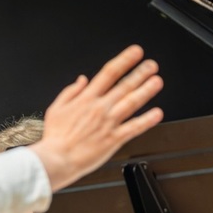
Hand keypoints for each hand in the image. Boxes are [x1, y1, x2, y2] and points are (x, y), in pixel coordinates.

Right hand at [30, 45, 163, 190]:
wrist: (57, 159)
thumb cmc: (55, 138)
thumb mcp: (56, 108)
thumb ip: (70, 91)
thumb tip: (82, 79)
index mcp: (86, 99)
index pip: (109, 73)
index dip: (124, 60)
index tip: (135, 53)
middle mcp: (100, 108)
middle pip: (124, 85)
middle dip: (140, 73)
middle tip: (152, 65)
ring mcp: (108, 123)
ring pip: (132, 102)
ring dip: (146, 90)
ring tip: (157, 81)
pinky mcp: (114, 139)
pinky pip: (134, 128)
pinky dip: (147, 120)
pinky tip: (157, 113)